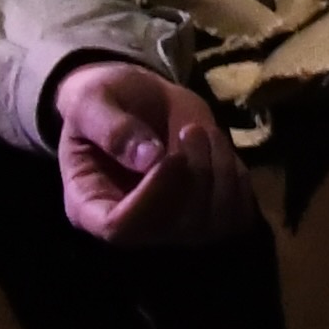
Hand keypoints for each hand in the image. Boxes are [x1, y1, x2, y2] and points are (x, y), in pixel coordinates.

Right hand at [50, 59, 248, 254]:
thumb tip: (148, 159)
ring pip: (211, 225)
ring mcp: (169, 223)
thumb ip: (112, 128)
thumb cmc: (103, 100)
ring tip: (205, 133)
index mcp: (89, 205)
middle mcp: (131, 224)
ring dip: (221, 175)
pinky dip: (238, 181)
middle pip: (174, 230)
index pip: (121, 229)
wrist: (134, 99)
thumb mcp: (92, 101)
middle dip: (195, 176)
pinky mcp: (203, 211)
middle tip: (192, 131)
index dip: (153, 198)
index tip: (173, 156)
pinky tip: (221, 148)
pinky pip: (235, 216)